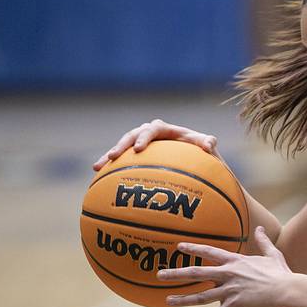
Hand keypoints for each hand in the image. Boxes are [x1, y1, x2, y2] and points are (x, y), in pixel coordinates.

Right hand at [92, 118, 218, 170]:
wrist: (191, 158)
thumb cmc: (200, 151)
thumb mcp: (206, 146)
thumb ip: (208, 142)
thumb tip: (209, 144)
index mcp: (165, 129)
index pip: (152, 128)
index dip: (144, 137)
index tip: (138, 149)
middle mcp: (149, 134)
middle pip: (131, 135)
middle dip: (121, 146)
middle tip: (114, 157)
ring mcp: (140, 144)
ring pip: (121, 147)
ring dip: (109, 156)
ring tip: (98, 167)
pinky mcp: (134, 156)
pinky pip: (120, 161)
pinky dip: (109, 168)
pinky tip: (97, 178)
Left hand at [157, 227, 292, 306]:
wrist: (287, 290)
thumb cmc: (281, 273)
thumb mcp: (272, 254)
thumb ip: (263, 242)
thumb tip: (261, 229)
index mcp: (235, 262)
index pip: (209, 252)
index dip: (194, 249)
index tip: (179, 246)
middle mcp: (228, 275)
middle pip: (197, 273)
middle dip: (177, 273)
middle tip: (160, 274)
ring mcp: (230, 291)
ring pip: (200, 296)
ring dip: (182, 299)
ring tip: (167, 300)